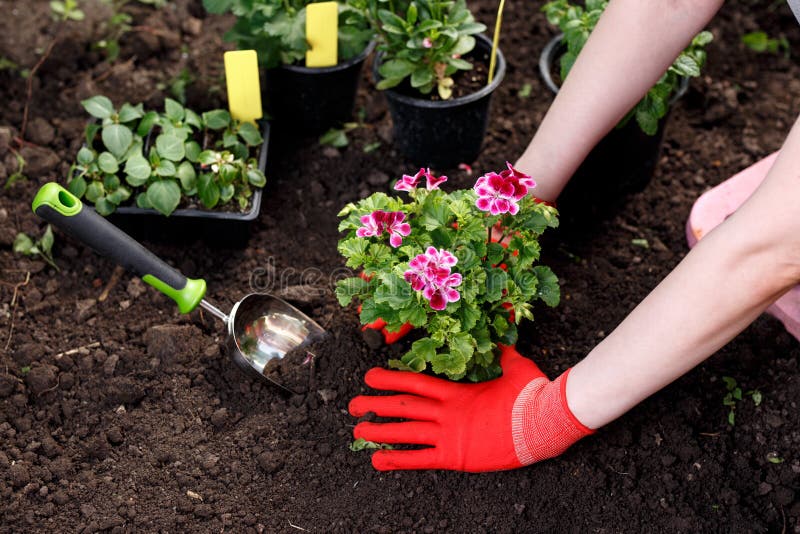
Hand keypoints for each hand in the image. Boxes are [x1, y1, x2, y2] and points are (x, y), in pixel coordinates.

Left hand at [349, 345, 593, 471]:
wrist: (545, 421)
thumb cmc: (532, 394)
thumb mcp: (516, 367)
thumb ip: (503, 355)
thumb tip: (502, 342)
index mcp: (457, 391)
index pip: (415, 382)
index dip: (390, 379)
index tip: (370, 377)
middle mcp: (446, 411)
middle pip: (403, 405)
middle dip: (375, 404)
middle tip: (352, 404)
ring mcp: (449, 433)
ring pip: (405, 432)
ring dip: (378, 431)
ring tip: (357, 429)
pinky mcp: (455, 456)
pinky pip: (420, 459)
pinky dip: (396, 460)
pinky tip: (376, 461)